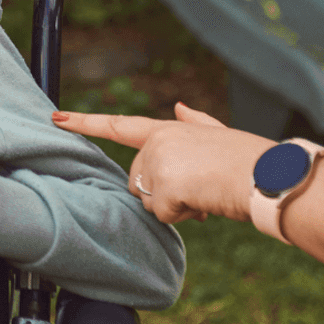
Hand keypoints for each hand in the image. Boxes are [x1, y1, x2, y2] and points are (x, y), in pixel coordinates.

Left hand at [52, 102, 275, 223]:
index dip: (85, 123)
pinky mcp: (164, 185)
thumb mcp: (218, 135)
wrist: (268, 175)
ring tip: (205, 193)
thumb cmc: (248, 159)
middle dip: (163, 194)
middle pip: (138, 182)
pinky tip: (204, 202)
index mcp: (168, 129)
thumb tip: (178, 107)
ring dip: (175, 206)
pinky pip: (162, 214)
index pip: (119, 126)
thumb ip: (194, 123)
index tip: (55, 117)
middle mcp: (158, 142)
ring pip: (149, 201)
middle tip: (198, 189)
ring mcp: (159, 162)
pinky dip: (183, 216)